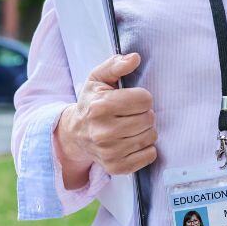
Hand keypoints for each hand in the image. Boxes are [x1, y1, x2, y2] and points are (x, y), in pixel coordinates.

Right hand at [57, 52, 157, 176]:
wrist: (76, 134)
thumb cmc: (91, 103)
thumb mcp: (98, 78)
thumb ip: (115, 65)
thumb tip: (134, 58)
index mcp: (100, 106)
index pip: (144, 99)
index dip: (142, 97)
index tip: (132, 100)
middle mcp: (103, 131)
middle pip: (149, 119)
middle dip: (145, 114)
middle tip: (132, 114)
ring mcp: (109, 152)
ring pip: (151, 137)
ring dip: (146, 130)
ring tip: (132, 127)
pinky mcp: (116, 167)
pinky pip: (149, 155)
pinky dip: (146, 148)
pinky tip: (133, 141)